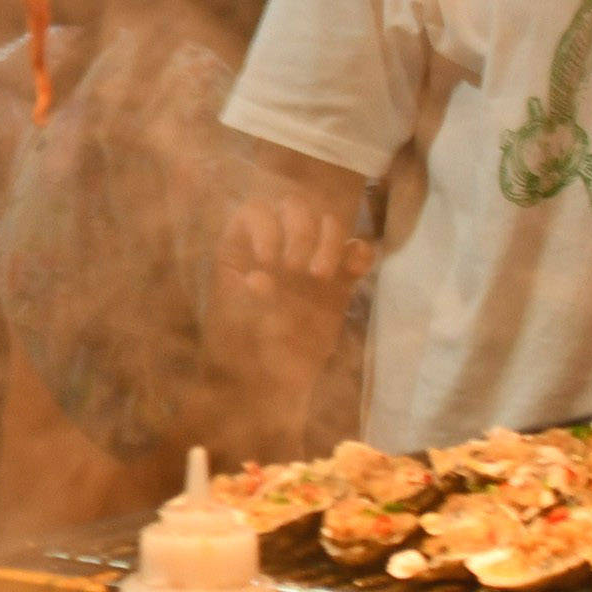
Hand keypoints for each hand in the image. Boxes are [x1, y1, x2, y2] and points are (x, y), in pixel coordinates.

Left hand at [212, 188, 378, 360]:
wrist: (262, 384)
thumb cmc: (235, 349)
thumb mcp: (232, 322)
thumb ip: (245, 298)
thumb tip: (259, 278)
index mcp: (242, 247)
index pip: (256, 209)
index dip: (265, 225)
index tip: (266, 259)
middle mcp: (276, 245)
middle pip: (296, 206)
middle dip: (300, 231)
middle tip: (294, 269)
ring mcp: (308, 259)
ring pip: (329, 222)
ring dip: (329, 240)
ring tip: (319, 276)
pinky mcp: (337, 280)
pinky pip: (356, 252)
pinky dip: (359, 253)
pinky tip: (355, 269)